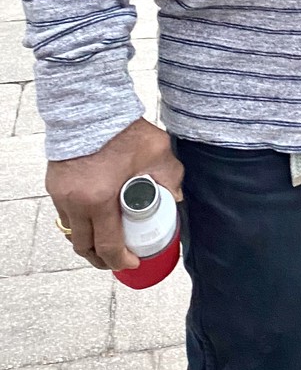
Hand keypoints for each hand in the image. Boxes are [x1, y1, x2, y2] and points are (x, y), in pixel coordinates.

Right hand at [47, 118, 183, 270]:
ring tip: (105, 242)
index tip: (132, 261)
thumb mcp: (157, 152)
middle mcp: (76, 202)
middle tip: (117, 259)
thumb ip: (171, 176)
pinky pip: (65, 214)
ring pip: (71, 231)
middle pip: (84, 246)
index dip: (120, 260)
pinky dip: (78, 222)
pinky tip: (92, 219)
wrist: (91, 107)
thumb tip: (177, 197)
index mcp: (100, 199)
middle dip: (101, 259)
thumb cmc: (122, 129)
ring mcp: (61, 194)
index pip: (107, 245)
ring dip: (87, 241)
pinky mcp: (54, 184)